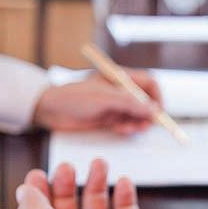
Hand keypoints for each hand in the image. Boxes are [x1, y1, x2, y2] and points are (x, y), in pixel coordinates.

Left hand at [33, 71, 161, 134]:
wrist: (50, 110)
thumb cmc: (74, 98)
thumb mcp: (104, 99)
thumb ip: (130, 104)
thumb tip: (154, 111)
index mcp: (120, 78)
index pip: (149, 83)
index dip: (156, 97)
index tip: (158, 112)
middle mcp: (120, 91)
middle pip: (145, 101)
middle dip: (148, 114)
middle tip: (145, 125)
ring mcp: (114, 106)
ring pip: (136, 115)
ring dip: (137, 123)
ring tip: (129, 128)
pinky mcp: (107, 119)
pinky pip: (125, 124)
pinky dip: (127, 129)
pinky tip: (120, 130)